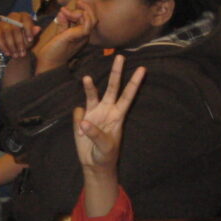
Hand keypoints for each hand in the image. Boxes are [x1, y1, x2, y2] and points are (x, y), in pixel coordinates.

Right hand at [0, 11, 37, 57]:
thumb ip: (33, 34)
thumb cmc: (25, 40)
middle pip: (15, 27)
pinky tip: (7, 53)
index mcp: (24, 16)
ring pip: (6, 32)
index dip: (28, 30)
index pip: (26, 19)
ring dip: (11, 45)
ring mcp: (3, 21)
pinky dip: (2, 46)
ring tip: (15, 55)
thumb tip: (38, 28)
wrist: (16, 45)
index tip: (30, 40)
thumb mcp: (31, 38)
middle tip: (22, 53)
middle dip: (19, 42)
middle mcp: (13, 16)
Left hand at [36, 1, 93, 71]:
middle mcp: (85, 36)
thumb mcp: (60, 32)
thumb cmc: (53, 50)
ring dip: (80, 10)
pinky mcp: (78, 36)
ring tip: (66, 10)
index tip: (66, 8)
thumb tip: (63, 10)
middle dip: (85, 8)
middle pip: (93, 18)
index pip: (89, 19)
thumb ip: (63, 22)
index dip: (81, 10)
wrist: (49, 62)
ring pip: (91, 19)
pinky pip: (87, 23)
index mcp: (81, 35)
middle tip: (76, 3)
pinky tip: (66, 12)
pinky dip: (79, 15)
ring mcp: (83, 36)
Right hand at [73, 55, 144, 172]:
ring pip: (92, 94)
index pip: (127, 96)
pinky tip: (80, 131)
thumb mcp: (105, 147)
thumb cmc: (105, 155)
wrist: (94, 164)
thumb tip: (83, 121)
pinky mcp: (81, 119)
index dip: (134, 83)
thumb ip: (95, 134)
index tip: (142, 69)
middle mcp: (107, 110)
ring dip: (89, 87)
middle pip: (112, 88)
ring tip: (86, 78)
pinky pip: (78, 113)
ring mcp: (93, 113)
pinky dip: (77, 118)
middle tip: (119, 56)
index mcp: (117, 115)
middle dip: (116, 72)